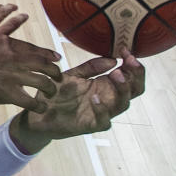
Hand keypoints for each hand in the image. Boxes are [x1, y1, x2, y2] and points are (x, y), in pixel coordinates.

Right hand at [0, 3, 61, 112]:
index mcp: (1, 42)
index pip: (31, 46)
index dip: (47, 53)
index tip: (56, 57)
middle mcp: (9, 56)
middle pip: (41, 62)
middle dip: (53, 69)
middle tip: (58, 75)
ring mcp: (9, 75)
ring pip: (41, 81)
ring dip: (49, 88)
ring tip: (51, 92)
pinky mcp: (6, 93)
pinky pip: (29, 100)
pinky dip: (37, 105)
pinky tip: (40, 107)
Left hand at [9, 48, 145, 153]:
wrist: (38, 113)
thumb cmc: (56, 94)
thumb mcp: (72, 74)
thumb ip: (91, 67)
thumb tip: (112, 59)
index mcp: (106, 85)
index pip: (130, 75)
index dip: (133, 63)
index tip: (125, 50)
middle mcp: (107, 98)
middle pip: (135, 90)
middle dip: (136, 75)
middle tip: (129, 62)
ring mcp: (101, 112)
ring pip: (123, 104)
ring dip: (123, 89)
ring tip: (115, 74)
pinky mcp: (90, 125)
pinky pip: (104, 122)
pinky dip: (102, 111)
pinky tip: (95, 98)